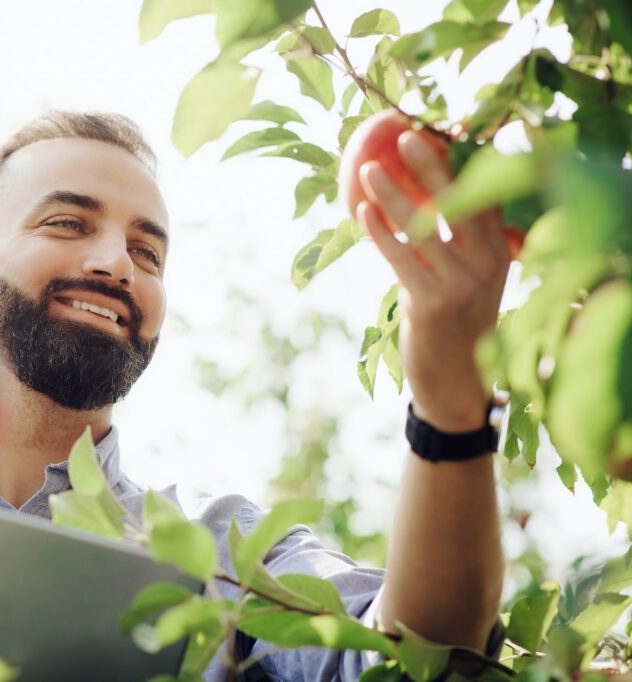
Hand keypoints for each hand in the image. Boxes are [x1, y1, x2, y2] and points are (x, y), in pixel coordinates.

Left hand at [356, 130, 509, 431]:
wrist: (455, 379)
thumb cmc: (455, 319)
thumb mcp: (472, 277)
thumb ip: (461, 238)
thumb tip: (427, 191)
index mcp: (502, 249)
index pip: (486, 194)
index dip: (460, 160)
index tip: (436, 130)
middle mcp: (489, 262)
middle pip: (460, 201)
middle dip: (431, 164)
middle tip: (404, 134)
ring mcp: (462, 282)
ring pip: (423, 226)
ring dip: (392, 194)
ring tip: (366, 169)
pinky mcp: (432, 302)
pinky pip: (401, 257)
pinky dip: (380, 232)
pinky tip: (361, 212)